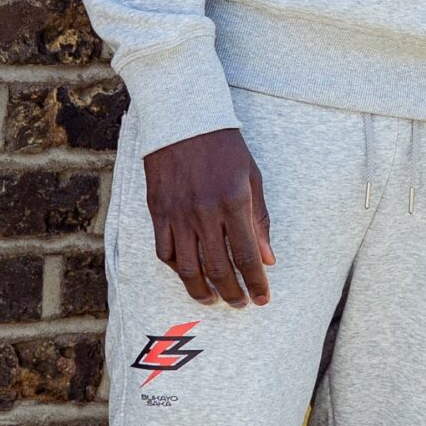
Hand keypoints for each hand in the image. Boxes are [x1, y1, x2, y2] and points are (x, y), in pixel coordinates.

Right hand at [143, 127, 274, 307]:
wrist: (183, 121)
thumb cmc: (225, 148)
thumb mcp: (252, 179)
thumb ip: (259, 221)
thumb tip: (268, 259)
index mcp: (233, 203)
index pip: (247, 256)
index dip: (256, 283)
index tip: (263, 299)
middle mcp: (204, 213)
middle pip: (217, 268)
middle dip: (232, 293)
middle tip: (240, 304)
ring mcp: (177, 214)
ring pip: (187, 268)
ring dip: (201, 290)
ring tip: (214, 300)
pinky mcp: (157, 211)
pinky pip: (164, 251)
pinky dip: (177, 269)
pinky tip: (188, 275)